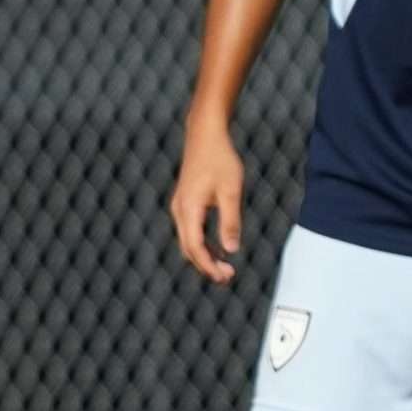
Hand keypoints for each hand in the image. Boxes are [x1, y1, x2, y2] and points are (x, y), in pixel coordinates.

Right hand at [171, 118, 246, 283]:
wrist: (205, 134)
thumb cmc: (219, 159)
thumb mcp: (230, 191)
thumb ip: (230, 221)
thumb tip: (232, 249)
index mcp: (189, 209)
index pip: (195, 248)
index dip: (209, 266)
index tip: (226, 276)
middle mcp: (180, 210)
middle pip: (188, 249)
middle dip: (206, 266)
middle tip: (228, 276)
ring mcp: (180, 206)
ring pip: (188, 241)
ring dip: (204, 256)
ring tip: (224, 266)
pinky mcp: (184, 202)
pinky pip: (189, 230)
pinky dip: (201, 243)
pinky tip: (217, 246)